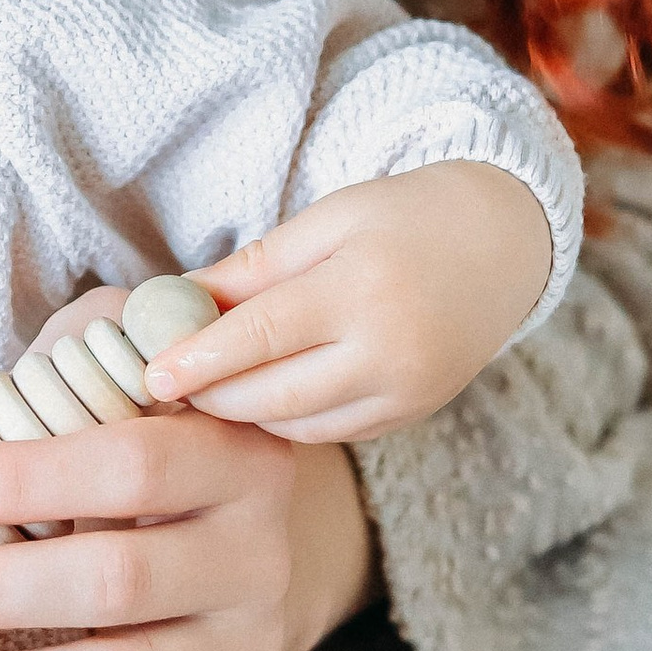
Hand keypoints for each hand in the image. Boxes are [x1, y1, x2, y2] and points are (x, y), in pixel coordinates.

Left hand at [0, 292, 376, 650]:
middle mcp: (258, 557)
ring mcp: (249, 650)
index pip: (131, 467)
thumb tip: (3, 379)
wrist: (242, 541)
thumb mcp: (134, 369)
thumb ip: (89, 348)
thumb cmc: (151, 444)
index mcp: (238, 458)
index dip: (22, 479)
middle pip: (115, 581)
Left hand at [142, 164, 555, 441]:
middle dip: (211, 394)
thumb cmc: (404, 218)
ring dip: (243, 412)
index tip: (149, 372)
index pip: (263, 336)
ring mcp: (407, 393)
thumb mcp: (327, 220)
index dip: (200, 358)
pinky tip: (260, 393)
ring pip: (298, 424)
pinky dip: (286, 419)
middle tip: (164, 382)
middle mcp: (391, 352)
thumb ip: (253, 266)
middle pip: (274, 394)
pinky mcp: (413, 415)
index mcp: (364, 289)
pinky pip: (330, 432)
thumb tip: (174, 300)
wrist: (502, 244)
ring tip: (205, 386)